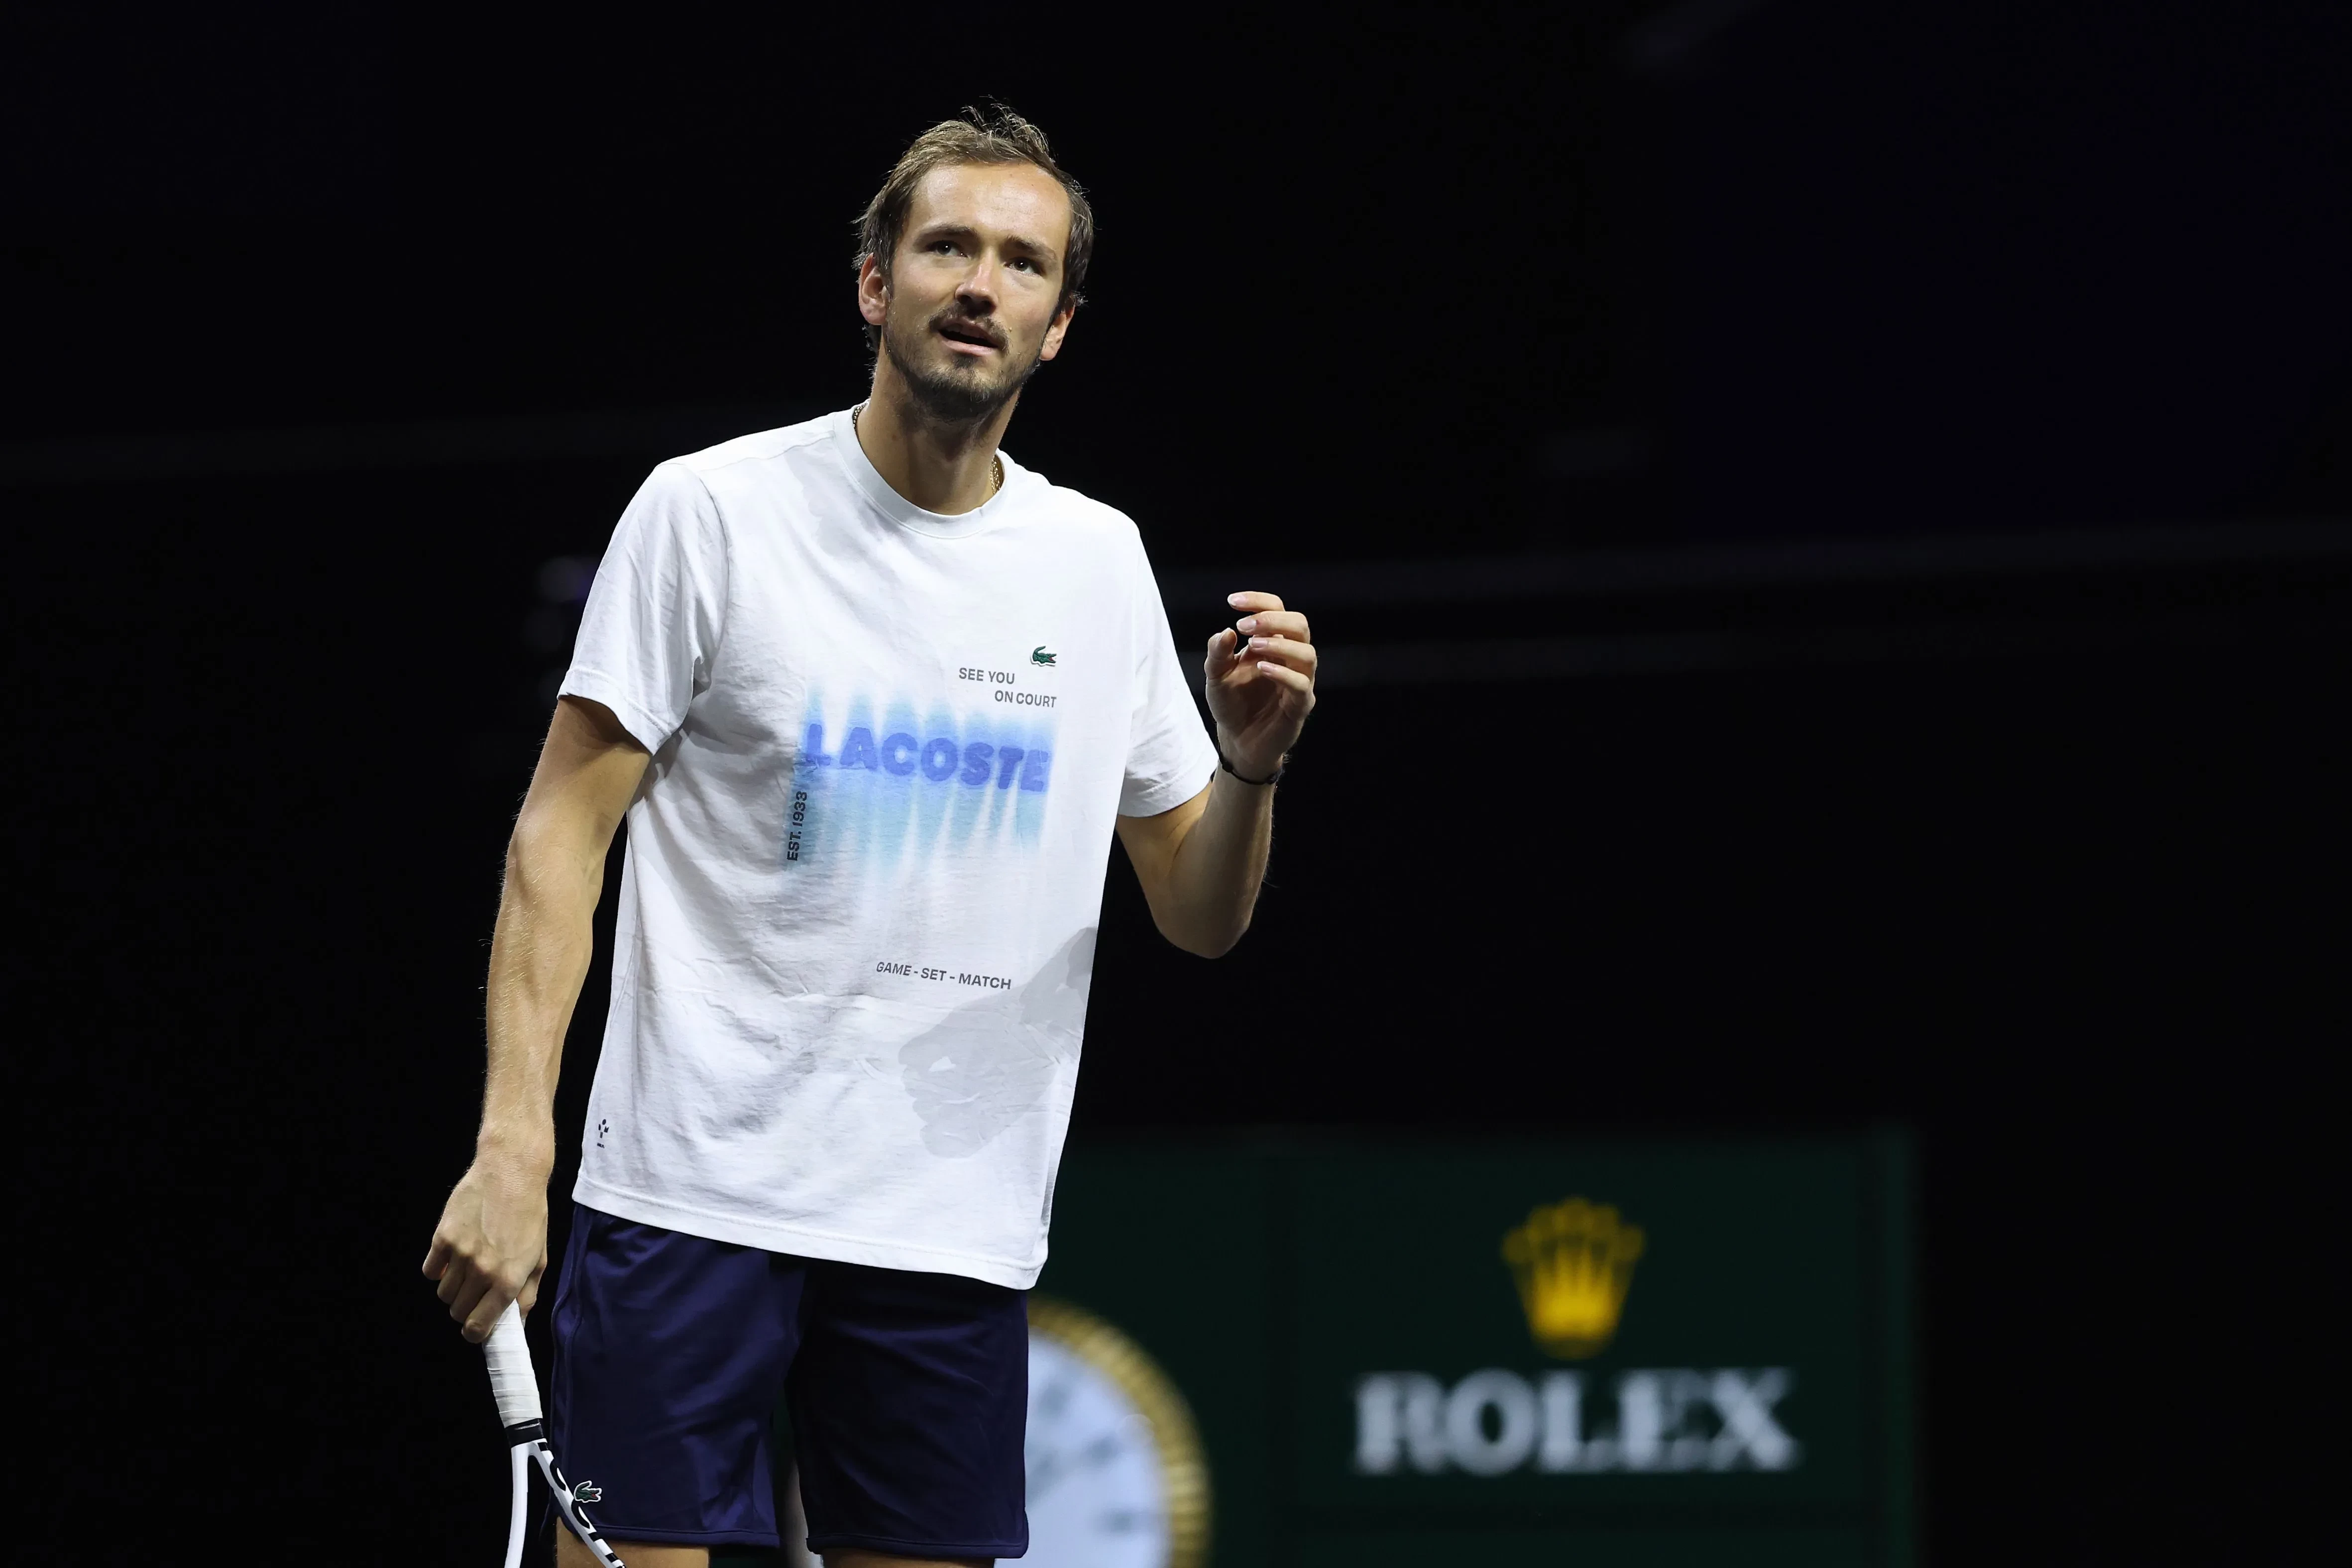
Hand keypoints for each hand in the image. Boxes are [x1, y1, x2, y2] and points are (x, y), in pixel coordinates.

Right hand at [421, 1150, 549, 1342]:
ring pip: (443, 1293)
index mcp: (508, 1281)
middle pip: (457, 1311)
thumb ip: (526, 1294)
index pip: (478, 1327)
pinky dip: (438, 1268)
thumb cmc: (529, 1215)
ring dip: (453, 1287)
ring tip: (467, 1268)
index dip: (475, 1332)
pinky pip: (429, 1270)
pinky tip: (452, 1255)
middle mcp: (482, 1272)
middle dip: (465, 1306)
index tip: (476, 1326)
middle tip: (476, 1290)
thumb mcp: (538, 1257)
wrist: (511, 1173)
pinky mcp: (442, 1238)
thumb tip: (516, 1322)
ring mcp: (460, 1255)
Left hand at [1205, 591, 1315, 779]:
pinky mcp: (1300, 705)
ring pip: (1307, 653)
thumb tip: (1226, 631)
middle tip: (1245, 627)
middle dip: (1273, 619)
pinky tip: (1261, 668)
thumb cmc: (1231, 703)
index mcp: (1272, 643)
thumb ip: (1217, 653)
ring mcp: (1298, 681)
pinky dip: (1283, 674)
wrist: (1238, 740)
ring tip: (1253, 646)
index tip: (1233, 601)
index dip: (1259, 602)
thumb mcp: (1216, 675)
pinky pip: (1301, 685)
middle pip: (1299, 625)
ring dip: (1280, 644)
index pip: (1278, 610)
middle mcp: (1289, 658)